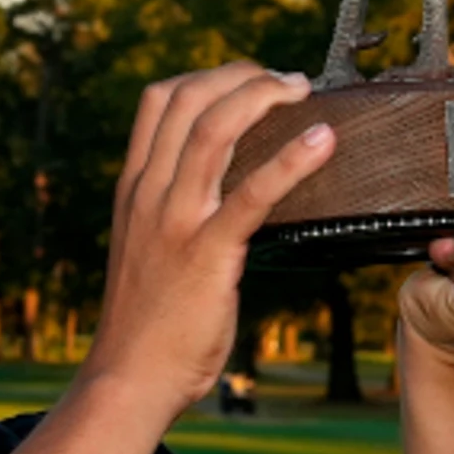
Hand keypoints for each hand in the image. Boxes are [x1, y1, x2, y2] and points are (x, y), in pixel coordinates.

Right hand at [81, 63, 336, 423]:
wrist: (129, 377)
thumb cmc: (146, 324)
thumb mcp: (147, 250)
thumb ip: (171, 214)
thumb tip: (218, 194)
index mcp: (135, 188)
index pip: (159, 101)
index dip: (208, 77)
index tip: (248, 81)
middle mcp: (150, 193)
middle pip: (189, 99)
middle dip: (242, 75)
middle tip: (287, 81)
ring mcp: (175, 220)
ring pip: (215, 128)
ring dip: (264, 96)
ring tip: (302, 91)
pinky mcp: (207, 253)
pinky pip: (252, 194)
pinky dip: (292, 160)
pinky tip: (324, 142)